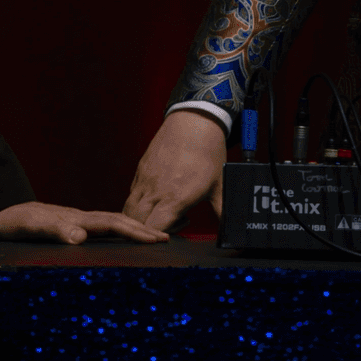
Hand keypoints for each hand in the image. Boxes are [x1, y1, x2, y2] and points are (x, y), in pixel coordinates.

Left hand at [0, 201, 167, 244]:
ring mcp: (75, 222)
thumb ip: (54, 229)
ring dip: (132, 230)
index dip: (136, 232)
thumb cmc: (11, 223)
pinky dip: (117, 233)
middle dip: (142, 229)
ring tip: (151, 237)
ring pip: (110, 224)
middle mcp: (79, 219)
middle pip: (117, 221)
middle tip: (166, 238)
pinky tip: (119, 240)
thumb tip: (81, 237)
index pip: (112, 225)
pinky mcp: (69, 228)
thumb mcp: (30, 227)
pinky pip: (100, 230)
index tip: (158, 238)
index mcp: (76, 219)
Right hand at [121, 109, 227, 231]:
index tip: (173, 238)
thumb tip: (231, 230)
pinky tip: (156, 201)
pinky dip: (138, 204)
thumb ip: (223, 211)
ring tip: (161, 214)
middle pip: (136, 224)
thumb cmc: (208, 153)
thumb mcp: (220, 186)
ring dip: (139, 220)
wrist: (195, 121)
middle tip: (168, 226)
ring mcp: (145, 180)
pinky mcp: (141, 171)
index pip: (155, 230)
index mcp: (176, 198)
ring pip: (129, 210)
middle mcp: (156, 191)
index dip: (160, 239)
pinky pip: (132, 194)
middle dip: (147, 233)